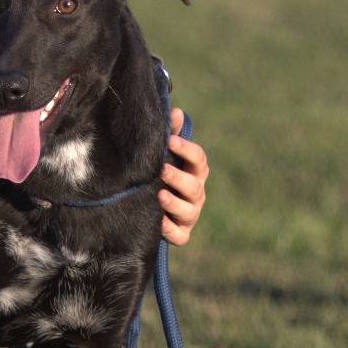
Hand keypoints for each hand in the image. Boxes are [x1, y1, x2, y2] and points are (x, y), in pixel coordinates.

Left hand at [159, 107, 207, 245]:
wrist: (148, 208)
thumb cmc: (161, 175)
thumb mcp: (166, 155)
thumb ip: (171, 135)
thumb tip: (175, 111)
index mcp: (195, 172)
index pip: (199, 159)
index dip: (187, 150)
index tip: (170, 141)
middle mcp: (196, 194)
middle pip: (194, 186)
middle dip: (179, 178)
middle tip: (162, 170)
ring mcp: (189, 215)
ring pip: (188, 211)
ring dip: (175, 203)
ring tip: (160, 195)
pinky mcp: (180, 233)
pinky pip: (180, 235)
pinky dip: (171, 230)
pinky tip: (159, 222)